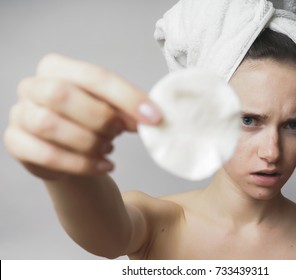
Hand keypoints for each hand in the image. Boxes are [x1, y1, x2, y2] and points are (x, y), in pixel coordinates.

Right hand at [4, 54, 161, 179]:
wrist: (68, 150)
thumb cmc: (89, 121)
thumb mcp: (110, 109)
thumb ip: (125, 109)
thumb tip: (151, 117)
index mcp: (57, 67)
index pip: (94, 76)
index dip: (126, 97)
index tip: (154, 117)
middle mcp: (32, 86)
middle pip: (62, 95)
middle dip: (100, 117)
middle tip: (120, 132)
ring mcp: (20, 114)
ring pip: (51, 125)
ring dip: (90, 141)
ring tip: (109, 148)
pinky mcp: (16, 143)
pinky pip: (47, 155)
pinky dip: (82, 164)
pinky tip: (104, 166)